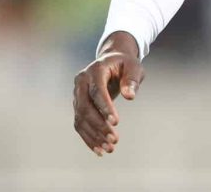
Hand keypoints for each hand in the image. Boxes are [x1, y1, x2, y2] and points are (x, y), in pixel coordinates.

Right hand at [72, 31, 144, 156]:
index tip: (116, 122)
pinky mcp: (78, 105)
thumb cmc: (125, 64)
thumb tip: (130, 96)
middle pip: (85, 107)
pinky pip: (80, 124)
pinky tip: (99, 150)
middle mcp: (81, 82)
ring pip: (81, 119)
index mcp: (95, 70)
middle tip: (115, 140)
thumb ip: (132, 80)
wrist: (112, 61)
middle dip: (99, 126)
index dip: (105, 107)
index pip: (97, 91)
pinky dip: (88, 138)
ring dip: (94, 135)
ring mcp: (77, 94)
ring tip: (110, 148)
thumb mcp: (134, 67)